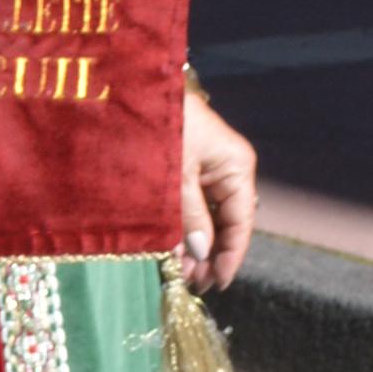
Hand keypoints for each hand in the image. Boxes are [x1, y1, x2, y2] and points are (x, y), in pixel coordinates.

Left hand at [177, 79, 258, 292]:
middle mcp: (229, 168)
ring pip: (209, 215)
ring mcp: (209, 166)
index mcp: (237, 166)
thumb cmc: (159, 127)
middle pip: (227, 221)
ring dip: (196, 244)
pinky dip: (184, 226)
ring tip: (182, 273)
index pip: (242, 222)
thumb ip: (190, 218)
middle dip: (210, 254)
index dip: (230, 256)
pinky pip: (193, 203)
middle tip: (192, 284)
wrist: (130, 87)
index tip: (217, 284)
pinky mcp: (189, 164)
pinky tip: (174, 248)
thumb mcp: (174, 178)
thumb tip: (202, 255)